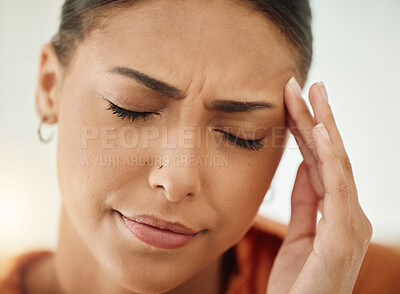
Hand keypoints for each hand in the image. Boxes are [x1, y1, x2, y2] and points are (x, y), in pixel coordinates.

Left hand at [266, 78, 372, 293]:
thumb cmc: (298, 283)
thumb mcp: (299, 234)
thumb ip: (305, 202)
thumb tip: (303, 168)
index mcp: (336, 213)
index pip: (320, 162)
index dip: (308, 130)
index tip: (293, 101)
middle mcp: (349, 214)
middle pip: (331, 156)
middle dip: (317, 118)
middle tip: (305, 84)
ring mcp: (349, 226)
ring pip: (336, 166)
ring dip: (324, 128)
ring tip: (312, 95)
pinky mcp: (342, 239)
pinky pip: (336, 191)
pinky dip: (331, 160)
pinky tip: (322, 133)